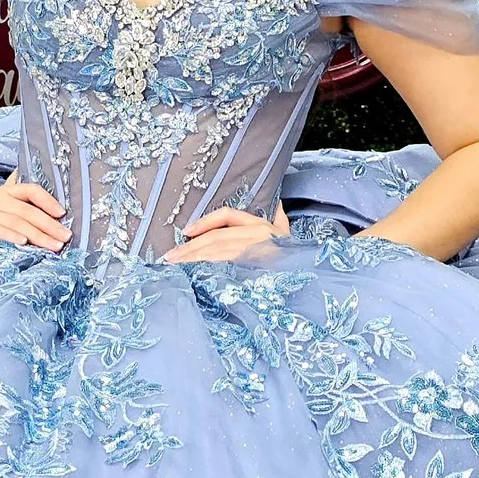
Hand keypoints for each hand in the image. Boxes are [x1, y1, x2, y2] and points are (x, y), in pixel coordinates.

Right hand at [0, 179, 68, 250]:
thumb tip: (35, 178)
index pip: (31, 190)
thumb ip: (18, 192)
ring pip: (17, 222)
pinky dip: (11, 236)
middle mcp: (0, 199)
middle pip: (28, 210)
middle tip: (66, 237)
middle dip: (50, 225)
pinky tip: (24, 242)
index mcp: (8, 191)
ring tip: (54, 246)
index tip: (63, 213)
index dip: (48, 200)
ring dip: (38, 235)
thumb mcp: (0, 198)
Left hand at [167, 203, 288, 262]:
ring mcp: (255, 253)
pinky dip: (205, 269)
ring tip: (174, 264)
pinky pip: (224, 267)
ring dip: (192, 258)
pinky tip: (191, 273)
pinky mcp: (252, 270)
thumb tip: (277, 202)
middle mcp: (256, 236)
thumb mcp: (287, 234)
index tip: (186, 231)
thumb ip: (279, 217)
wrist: (308, 275)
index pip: (227, 216)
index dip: (205, 222)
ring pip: (216, 252)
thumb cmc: (295, 256)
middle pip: (216, 237)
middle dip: (190, 247)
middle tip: (170, 256)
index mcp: (260, 226)